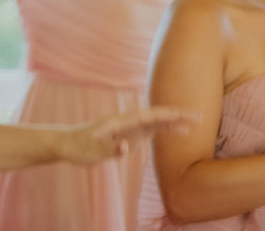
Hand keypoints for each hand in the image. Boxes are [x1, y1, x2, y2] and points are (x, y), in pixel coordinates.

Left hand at [58, 106, 197, 165]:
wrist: (64, 143)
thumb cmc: (77, 147)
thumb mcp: (93, 151)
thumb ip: (110, 149)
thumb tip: (126, 147)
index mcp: (119, 122)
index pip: (148, 116)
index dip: (168, 115)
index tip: (186, 114)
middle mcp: (125, 122)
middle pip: (155, 117)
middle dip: (176, 116)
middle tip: (199, 116)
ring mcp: (127, 128)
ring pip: (154, 123)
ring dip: (172, 123)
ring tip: (194, 124)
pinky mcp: (126, 135)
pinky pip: (149, 131)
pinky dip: (163, 130)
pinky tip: (174, 132)